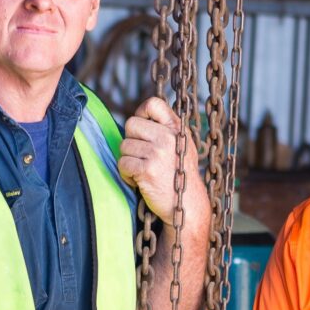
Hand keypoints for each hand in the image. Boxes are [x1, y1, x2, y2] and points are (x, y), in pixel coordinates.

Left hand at [120, 97, 206, 226]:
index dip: (141, 113)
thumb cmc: (180, 175)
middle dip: (131, 141)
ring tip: (144, 171)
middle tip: (142, 157)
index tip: (142, 129)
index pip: (153, 103)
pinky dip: (127, 174)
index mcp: (177, 129)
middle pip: (131, 124)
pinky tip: (140, 181)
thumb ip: (165, 129)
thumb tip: (138, 117)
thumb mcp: (182, 145)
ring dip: (129, 160)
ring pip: (124, 146)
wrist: (187, 206)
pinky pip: (122, 163)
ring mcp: (158, 153)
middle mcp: (168, 137)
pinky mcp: (147, 170)